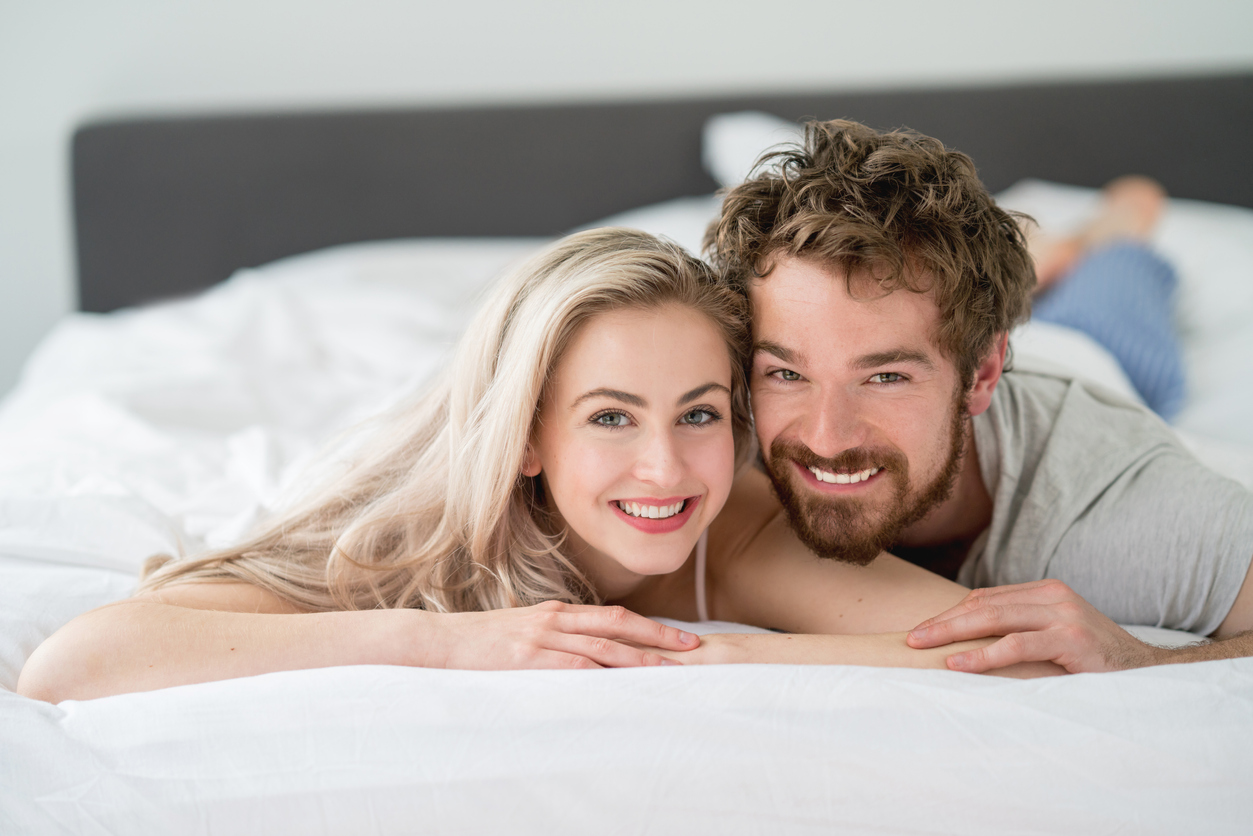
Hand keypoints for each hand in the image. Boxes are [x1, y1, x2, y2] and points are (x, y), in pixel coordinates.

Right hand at [430, 601, 698, 669]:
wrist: (438, 641)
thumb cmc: (479, 643)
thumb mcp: (522, 633)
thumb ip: (554, 640)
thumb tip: (585, 657)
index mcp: (557, 612)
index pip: (614, 617)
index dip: (648, 627)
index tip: (678, 637)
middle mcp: (556, 620)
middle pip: (619, 625)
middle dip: (658, 637)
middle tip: (692, 647)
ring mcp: (543, 637)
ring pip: (603, 646)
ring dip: (639, 659)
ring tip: (669, 670)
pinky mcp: (529, 658)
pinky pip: (573, 665)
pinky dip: (602, 674)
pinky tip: (622, 683)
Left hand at [906, 579, 1162, 672]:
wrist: (1150, 675)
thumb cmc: (1094, 661)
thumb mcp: (1054, 637)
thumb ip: (1021, 630)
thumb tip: (967, 641)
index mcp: (1045, 591)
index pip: (985, 598)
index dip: (950, 614)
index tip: (922, 630)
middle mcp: (1052, 596)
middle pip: (983, 605)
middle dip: (943, 622)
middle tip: (910, 637)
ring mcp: (1063, 615)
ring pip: (994, 620)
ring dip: (953, 634)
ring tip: (922, 647)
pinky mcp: (1071, 639)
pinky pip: (1017, 645)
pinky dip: (984, 656)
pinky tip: (959, 664)